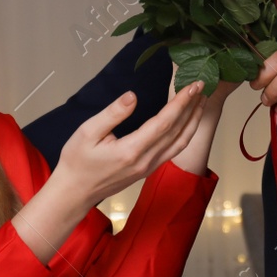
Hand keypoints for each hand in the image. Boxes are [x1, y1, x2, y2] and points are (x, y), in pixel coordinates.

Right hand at [53, 82, 208, 208]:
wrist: (74, 192)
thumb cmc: (77, 161)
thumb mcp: (87, 132)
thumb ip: (112, 113)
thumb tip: (132, 96)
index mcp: (131, 150)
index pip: (164, 122)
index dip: (181, 103)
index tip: (192, 86)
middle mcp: (145, 160)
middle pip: (177, 131)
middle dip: (192, 107)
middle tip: (202, 85)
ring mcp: (149, 167)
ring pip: (180, 142)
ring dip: (193, 120)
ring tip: (201, 101)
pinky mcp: (148, 169)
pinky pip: (174, 150)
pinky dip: (186, 133)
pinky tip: (188, 122)